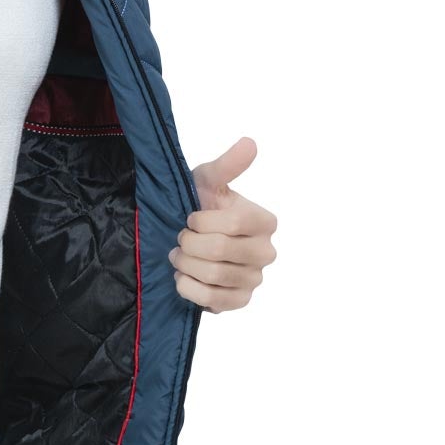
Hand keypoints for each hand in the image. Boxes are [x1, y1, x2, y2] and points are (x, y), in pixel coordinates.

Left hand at [172, 136, 277, 313]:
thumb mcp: (207, 181)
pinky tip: (182, 277)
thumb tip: (249, 143)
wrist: (184, 237)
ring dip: (186, 264)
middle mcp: (266, 252)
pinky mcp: (240, 301)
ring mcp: (254, 279)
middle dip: (188, 243)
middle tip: (179, 238)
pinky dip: (190, 288)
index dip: (202, 221)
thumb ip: (226, 165)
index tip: (190, 217)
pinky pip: (215, 301)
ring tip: (178, 256)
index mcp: (264, 221)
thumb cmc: (198, 205)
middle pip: (220, 250)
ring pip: (214, 275)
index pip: (234, 224)